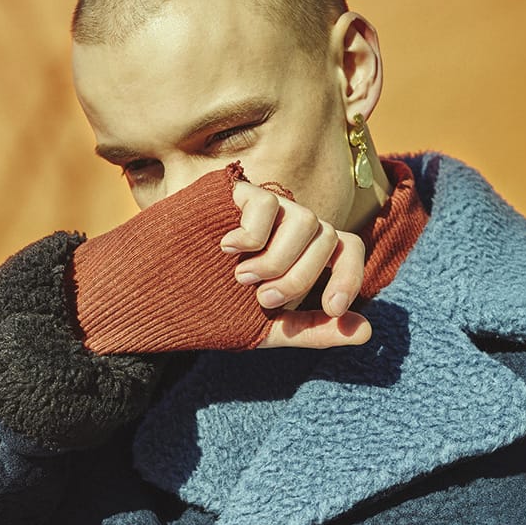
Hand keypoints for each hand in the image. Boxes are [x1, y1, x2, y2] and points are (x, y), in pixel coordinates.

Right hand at [220, 180, 371, 349]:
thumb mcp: (269, 329)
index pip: (348, 248)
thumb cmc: (213, 309)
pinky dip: (251, 234)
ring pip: (305, 219)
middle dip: (300, 277)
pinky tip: (226, 250)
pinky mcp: (235, 193)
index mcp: (304, 254)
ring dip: (278, 259)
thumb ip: (315, 330)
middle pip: (328, 236)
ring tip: (242, 278)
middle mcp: (290, 225)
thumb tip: (367, 331)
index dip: (349, 276)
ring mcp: (265, 207)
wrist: (158, 297)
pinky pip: (265, 204)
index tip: (330, 307)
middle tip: (263, 298)